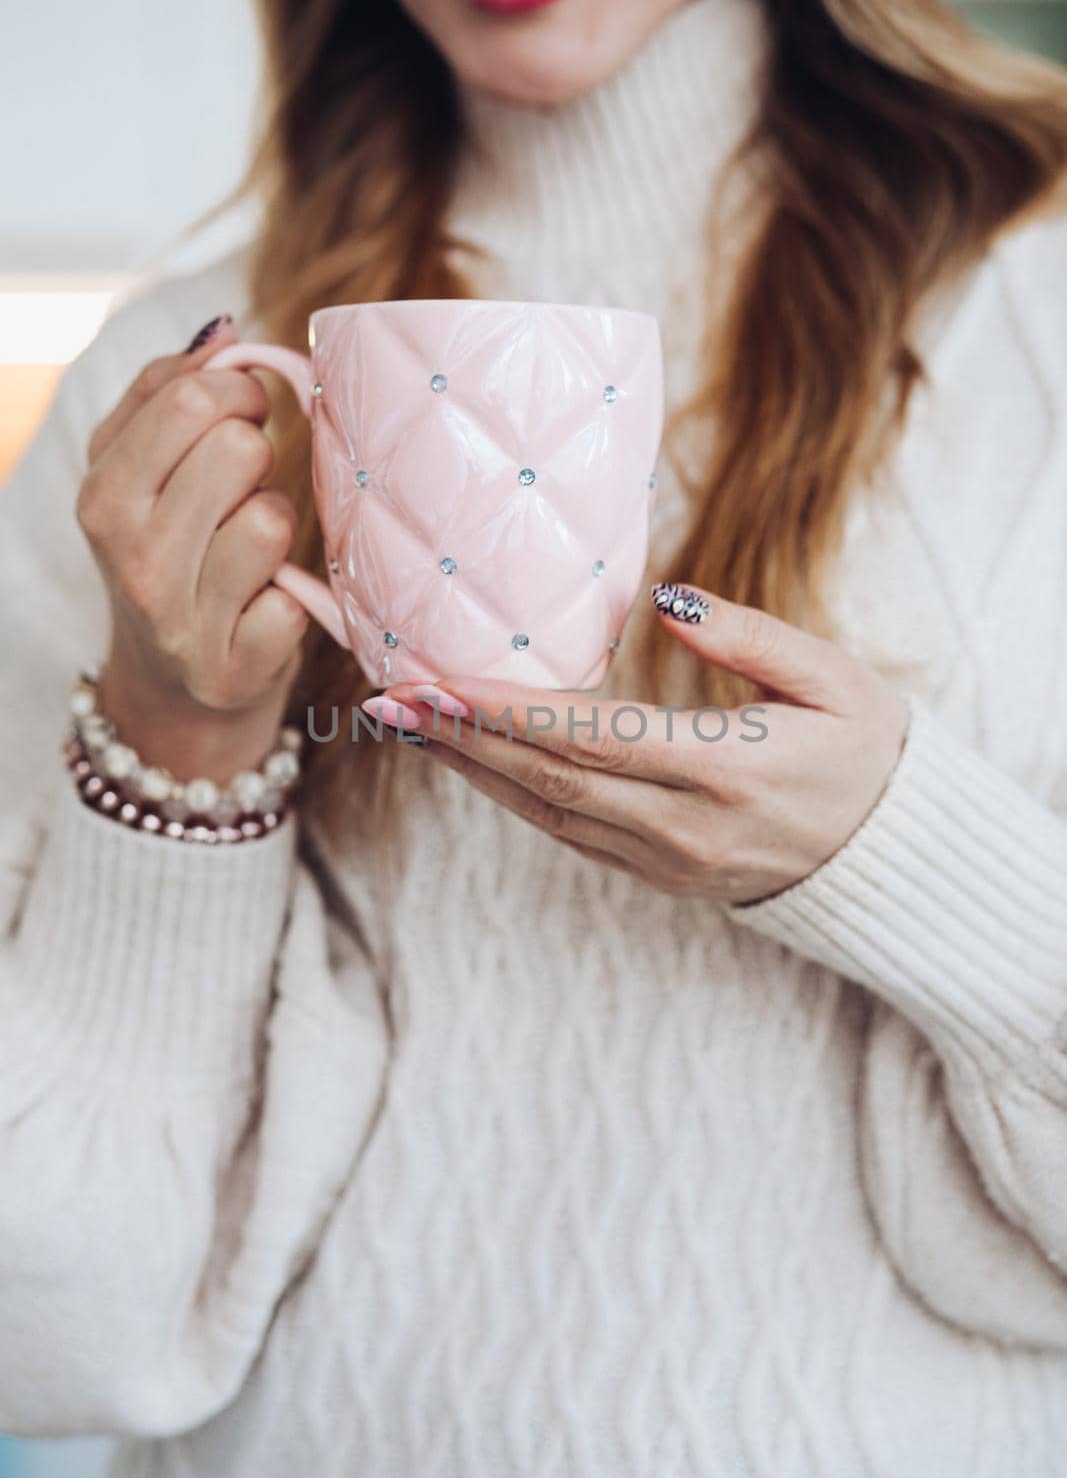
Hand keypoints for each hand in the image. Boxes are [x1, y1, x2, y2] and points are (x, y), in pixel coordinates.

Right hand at [76, 316, 308, 780]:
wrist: (175, 684)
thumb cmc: (171, 554)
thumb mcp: (141, 470)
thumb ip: (169, 390)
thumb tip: (225, 331)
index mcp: (104, 494)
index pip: (192, 396)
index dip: (240, 391)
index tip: (245, 414)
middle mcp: (133, 556)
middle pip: (238, 448)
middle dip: (259, 456)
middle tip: (248, 485)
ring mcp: (181, 619)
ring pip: (272, 520)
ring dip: (278, 526)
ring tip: (256, 549)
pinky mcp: (233, 669)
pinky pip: (294, 602)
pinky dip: (295, 599)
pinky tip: (268, 605)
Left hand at [369, 584, 909, 904]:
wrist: (895, 857)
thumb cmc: (868, 751)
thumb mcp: (833, 680)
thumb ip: (749, 638)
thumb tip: (666, 601)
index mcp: (729, 772)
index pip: (593, 736)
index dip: (506, 711)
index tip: (436, 679)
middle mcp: (687, 829)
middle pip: (550, 780)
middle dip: (461, 739)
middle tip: (385, 697)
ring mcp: (669, 862)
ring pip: (549, 814)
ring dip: (472, 770)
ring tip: (407, 724)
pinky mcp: (660, 876)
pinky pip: (570, 835)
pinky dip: (512, 797)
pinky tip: (472, 762)